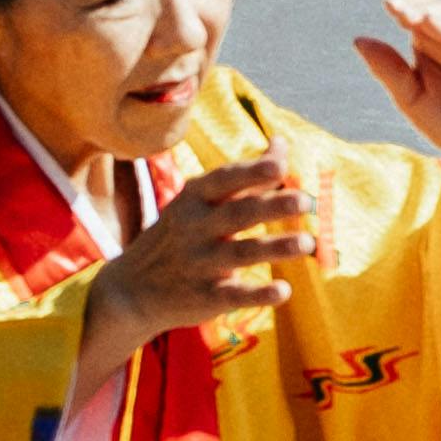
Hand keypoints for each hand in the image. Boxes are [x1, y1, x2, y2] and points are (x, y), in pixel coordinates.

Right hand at [82, 157, 311, 366]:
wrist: (131, 289)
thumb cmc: (179, 234)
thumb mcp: (200, 201)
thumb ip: (245, 176)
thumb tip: (281, 144)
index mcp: (195, 199)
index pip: (224, 180)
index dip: (252, 172)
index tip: (281, 165)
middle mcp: (195, 228)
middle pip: (238, 214)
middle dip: (271, 206)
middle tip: (306, 201)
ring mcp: (199, 264)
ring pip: (241, 254)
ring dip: (275, 247)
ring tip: (308, 243)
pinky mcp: (205, 297)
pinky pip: (234, 295)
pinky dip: (258, 294)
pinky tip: (284, 290)